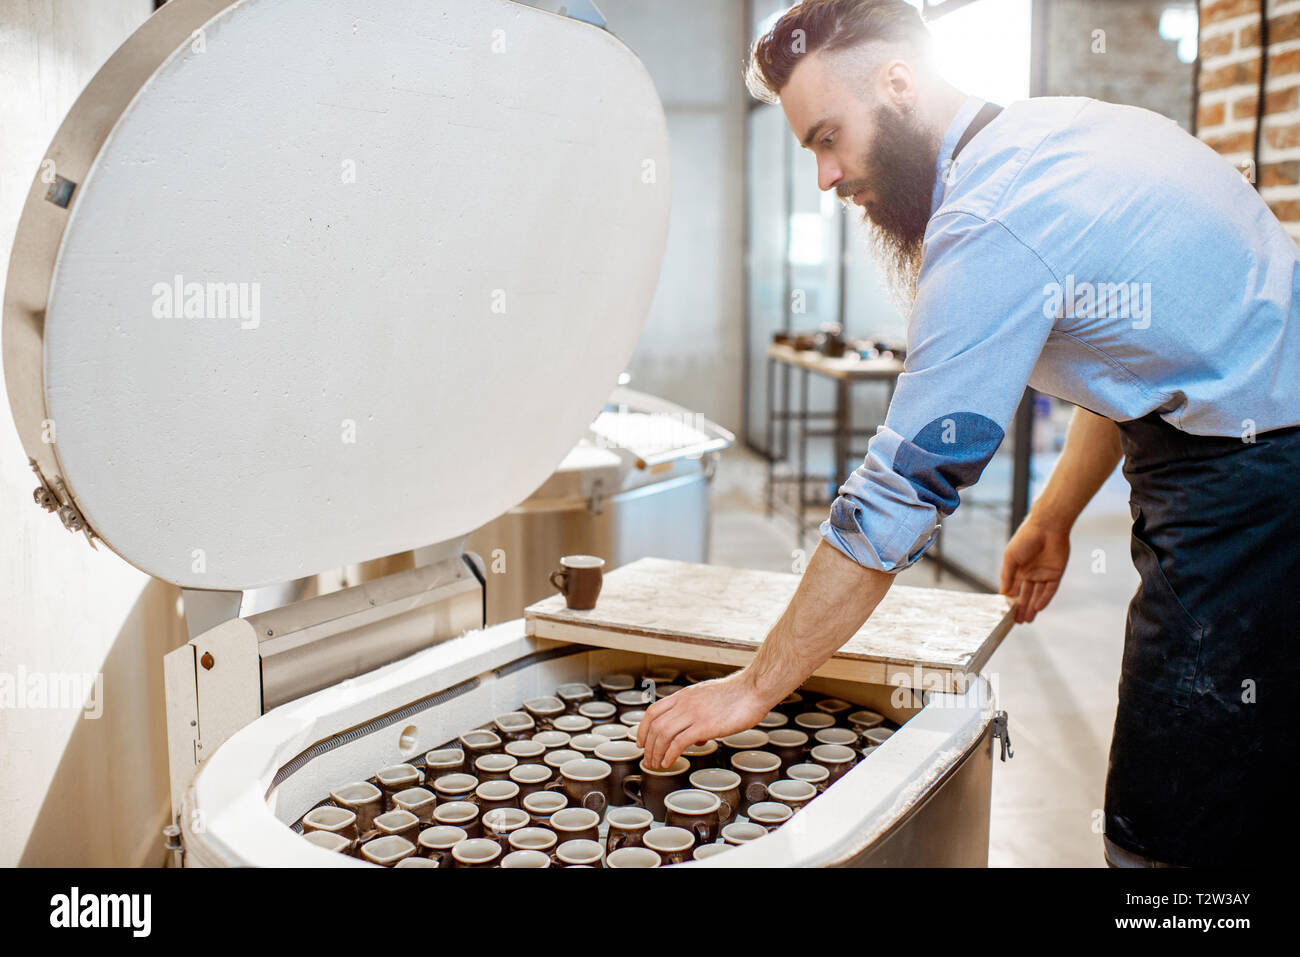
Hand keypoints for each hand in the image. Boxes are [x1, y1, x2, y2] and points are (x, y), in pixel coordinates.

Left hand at [635, 671, 774, 769]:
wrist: (753, 689)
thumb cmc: (738, 695)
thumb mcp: (710, 699)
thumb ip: (699, 715)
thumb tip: (697, 738)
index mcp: (684, 696)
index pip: (654, 711)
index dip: (643, 729)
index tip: (642, 742)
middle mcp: (685, 703)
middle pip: (654, 725)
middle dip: (648, 746)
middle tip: (648, 759)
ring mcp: (693, 714)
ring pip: (663, 734)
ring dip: (656, 753)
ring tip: (656, 764)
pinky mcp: (705, 725)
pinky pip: (679, 742)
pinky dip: (670, 754)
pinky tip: (669, 762)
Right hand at [1000, 516, 1069, 623]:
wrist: (1047, 527)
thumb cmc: (1025, 539)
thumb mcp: (1010, 558)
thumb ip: (1007, 576)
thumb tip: (1003, 594)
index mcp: (1018, 569)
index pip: (1013, 589)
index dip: (1010, 601)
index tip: (1005, 613)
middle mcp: (1030, 573)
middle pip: (1025, 595)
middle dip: (1021, 608)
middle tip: (1017, 622)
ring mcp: (1043, 574)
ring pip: (1037, 595)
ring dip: (1032, 607)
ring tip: (1026, 620)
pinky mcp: (1056, 574)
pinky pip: (1049, 590)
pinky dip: (1043, 599)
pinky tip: (1037, 609)